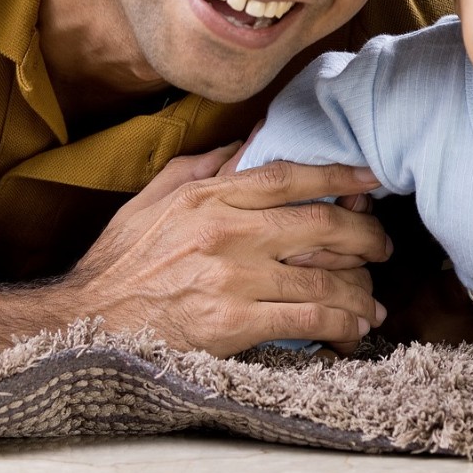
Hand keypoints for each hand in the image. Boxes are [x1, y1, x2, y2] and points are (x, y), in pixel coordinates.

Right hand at [65, 143, 392, 355]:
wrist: (89, 320)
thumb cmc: (121, 261)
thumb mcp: (153, 198)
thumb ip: (201, 167)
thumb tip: (243, 145)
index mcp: (210, 195)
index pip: (290, 177)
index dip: (339, 174)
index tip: (372, 178)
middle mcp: (227, 231)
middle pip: (320, 223)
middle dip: (365, 233)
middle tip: (383, 243)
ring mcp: (233, 277)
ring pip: (322, 276)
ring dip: (360, 289)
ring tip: (375, 298)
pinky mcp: (233, 322)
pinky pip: (306, 318)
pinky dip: (340, 323)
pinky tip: (355, 328)